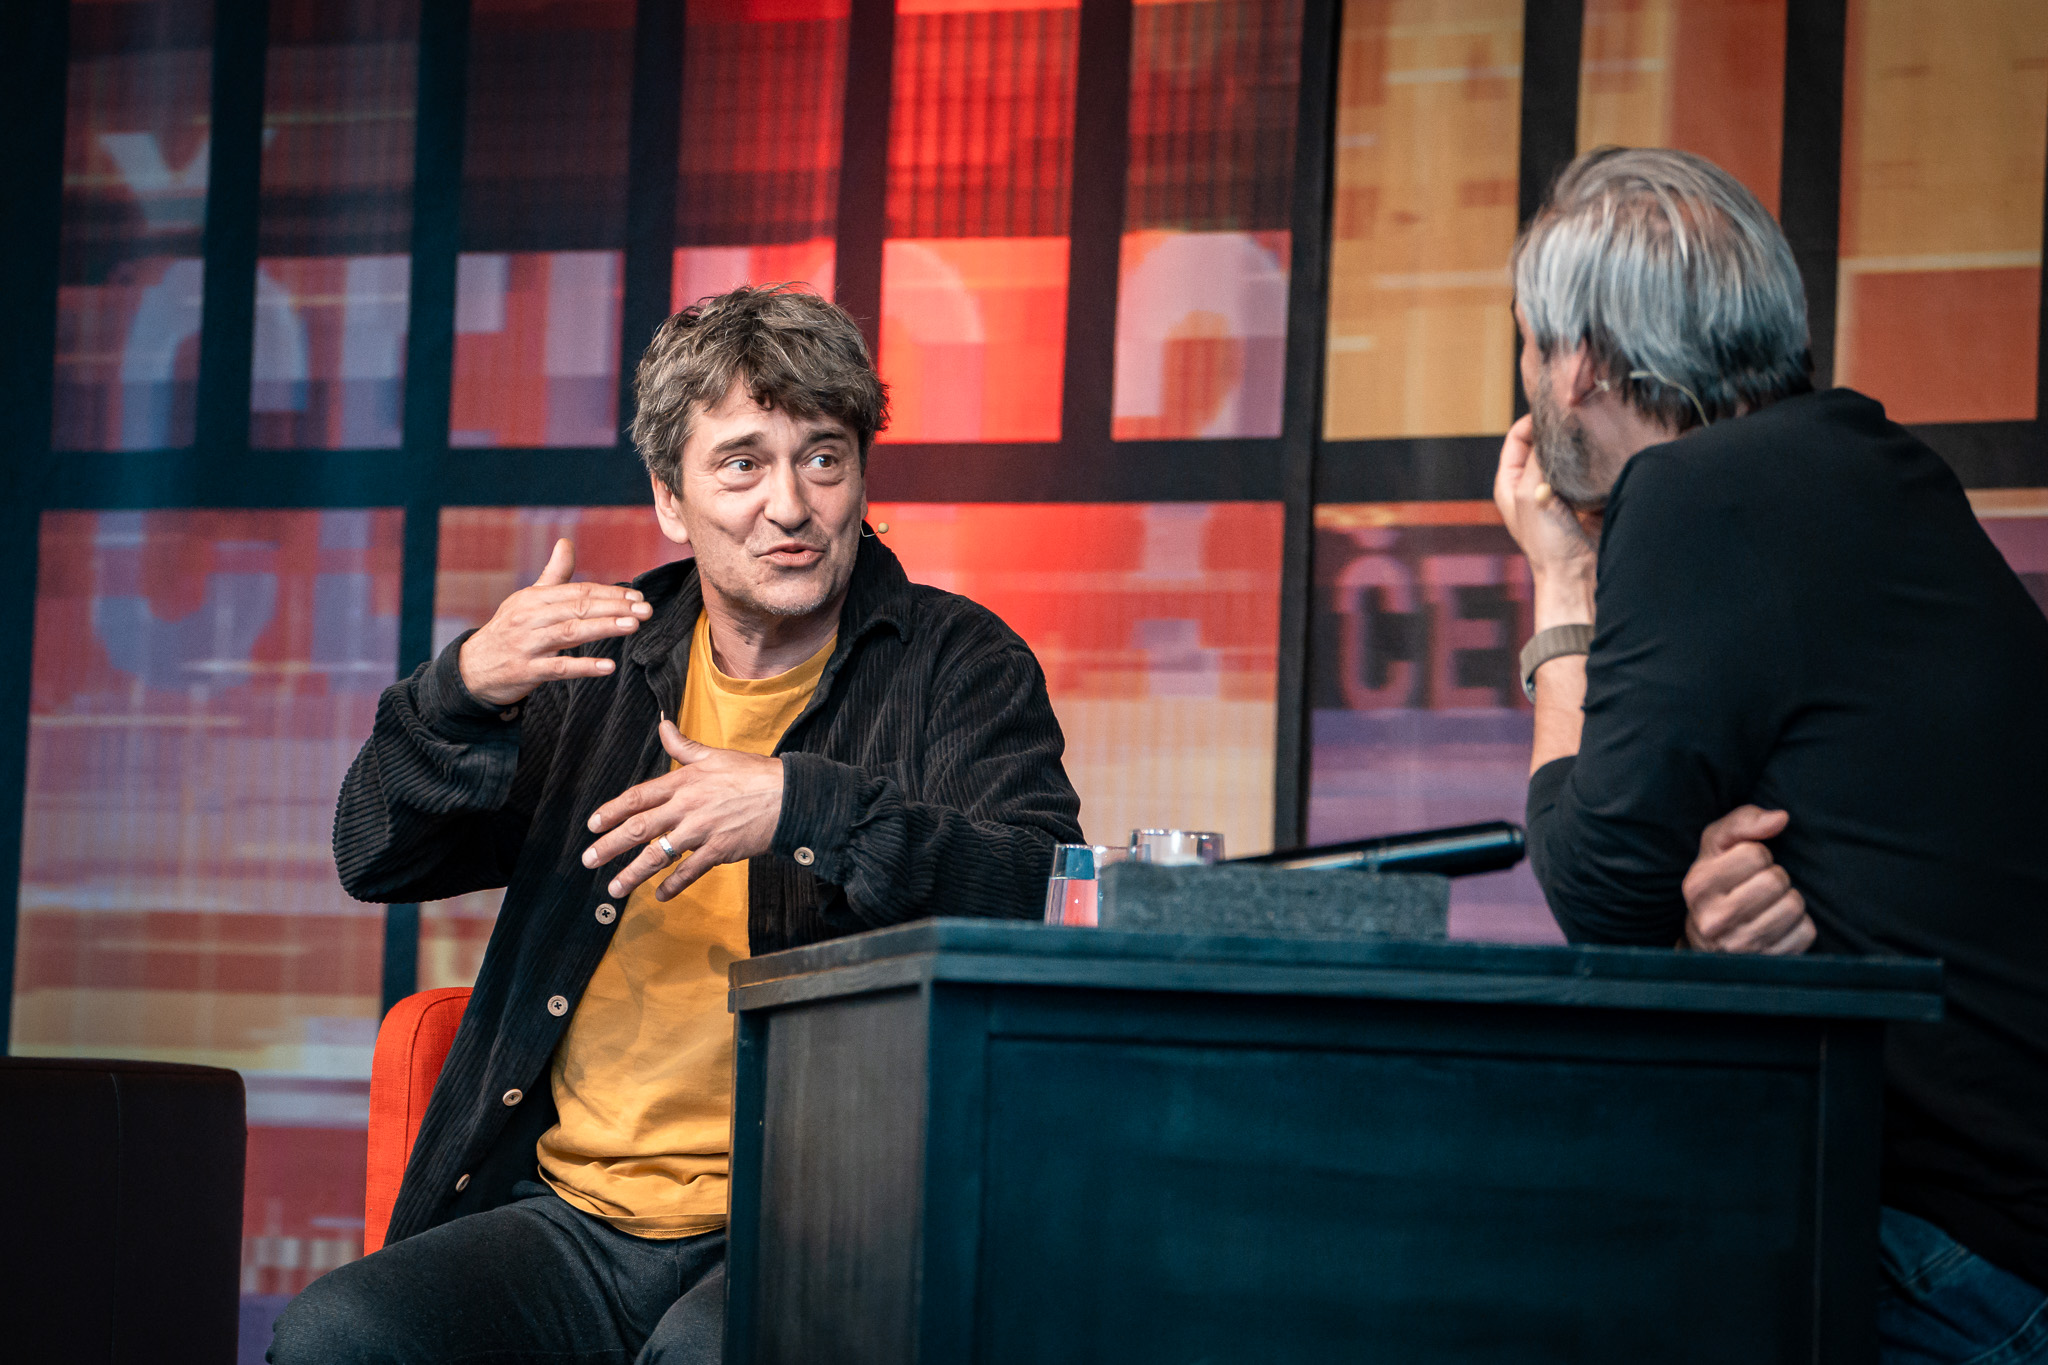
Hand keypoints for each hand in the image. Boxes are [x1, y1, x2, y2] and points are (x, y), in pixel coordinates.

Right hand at [457, 539, 651, 707]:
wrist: (472, 667)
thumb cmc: (509, 629)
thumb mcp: (528, 600)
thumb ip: (553, 575)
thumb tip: (566, 542)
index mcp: (534, 598)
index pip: (578, 592)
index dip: (610, 594)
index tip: (638, 597)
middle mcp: (530, 617)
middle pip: (578, 608)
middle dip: (615, 608)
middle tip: (645, 610)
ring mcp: (527, 644)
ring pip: (570, 633)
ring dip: (603, 628)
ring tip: (632, 626)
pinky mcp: (526, 671)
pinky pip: (559, 668)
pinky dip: (584, 666)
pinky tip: (608, 666)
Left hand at [580, 720, 785, 901]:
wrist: (789, 796)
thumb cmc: (753, 774)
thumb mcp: (715, 755)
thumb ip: (683, 746)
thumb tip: (662, 725)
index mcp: (684, 782)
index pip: (639, 797)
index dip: (612, 811)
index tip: (593, 824)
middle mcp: (688, 807)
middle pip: (640, 828)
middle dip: (611, 845)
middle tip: (589, 859)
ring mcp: (702, 831)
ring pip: (658, 854)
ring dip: (633, 873)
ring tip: (614, 888)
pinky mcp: (719, 850)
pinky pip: (689, 871)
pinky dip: (673, 885)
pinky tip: (659, 895)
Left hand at [1493, 414, 1597, 626]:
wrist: (1577, 576)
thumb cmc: (1546, 543)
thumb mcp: (1530, 494)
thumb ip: (1537, 459)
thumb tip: (1550, 426)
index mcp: (1510, 482)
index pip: (1518, 437)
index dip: (1533, 421)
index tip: (1554, 411)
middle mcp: (1532, 484)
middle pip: (1545, 444)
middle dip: (1559, 432)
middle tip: (1578, 417)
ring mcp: (1560, 490)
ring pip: (1570, 455)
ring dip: (1579, 446)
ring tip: (1592, 432)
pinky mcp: (1585, 498)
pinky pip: (1590, 470)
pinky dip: (1595, 462)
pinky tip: (1604, 454)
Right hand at [1681, 806, 1815, 953]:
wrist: (1708, 940)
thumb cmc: (1717, 880)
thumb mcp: (1717, 846)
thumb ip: (1743, 822)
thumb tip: (1782, 818)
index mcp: (1698, 886)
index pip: (1755, 854)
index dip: (1757, 854)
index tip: (1745, 867)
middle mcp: (1714, 920)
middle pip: (1775, 880)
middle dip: (1774, 877)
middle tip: (1759, 886)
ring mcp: (1740, 947)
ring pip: (1793, 907)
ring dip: (1788, 900)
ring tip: (1769, 904)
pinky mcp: (1767, 962)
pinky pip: (1805, 933)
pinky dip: (1799, 925)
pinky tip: (1778, 925)